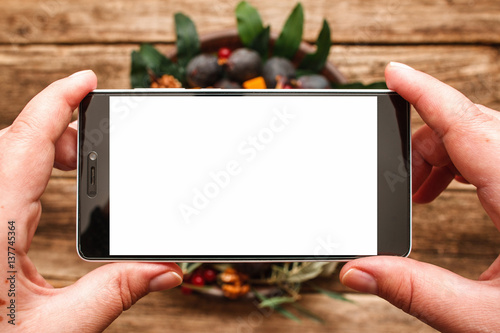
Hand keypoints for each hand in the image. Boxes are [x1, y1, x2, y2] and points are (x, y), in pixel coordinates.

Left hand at [0, 71, 181, 331]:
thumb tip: (164, 270)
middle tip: (100, 137)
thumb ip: (113, 294)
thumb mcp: (56, 330)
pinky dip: (32, 169)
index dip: (56, 102)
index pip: (23, 142)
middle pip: (13, 143)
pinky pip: (4, 180)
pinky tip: (54, 185)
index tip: (86, 80)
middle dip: (59, 127)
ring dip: (45, 150)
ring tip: (83, 162)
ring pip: (6, 159)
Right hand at [340, 62, 499, 331]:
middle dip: (421, 144)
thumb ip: (418, 292)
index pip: (468, 127)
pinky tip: (443, 192)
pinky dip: (459, 164)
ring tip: (417, 194)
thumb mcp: (486, 318)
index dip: (427, 94)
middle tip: (395, 180)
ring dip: (440, 156)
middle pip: (471, 128)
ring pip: (481, 138)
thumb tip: (358, 271)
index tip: (394, 73)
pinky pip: (492, 152)